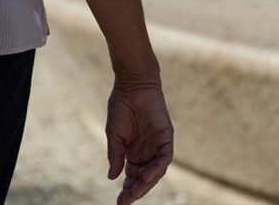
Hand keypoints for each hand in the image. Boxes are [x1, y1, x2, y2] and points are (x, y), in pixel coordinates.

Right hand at [105, 82, 173, 204]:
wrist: (132, 85)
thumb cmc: (121, 107)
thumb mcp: (114, 135)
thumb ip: (115, 156)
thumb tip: (112, 177)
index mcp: (133, 153)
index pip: (132, 176)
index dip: (127, 189)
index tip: (119, 202)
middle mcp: (146, 152)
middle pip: (144, 177)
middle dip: (136, 190)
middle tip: (125, 201)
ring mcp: (157, 146)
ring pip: (155, 171)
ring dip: (146, 183)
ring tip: (136, 191)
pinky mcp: (166, 138)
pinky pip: (164, 158)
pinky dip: (157, 168)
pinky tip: (147, 175)